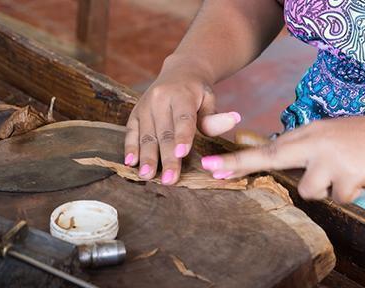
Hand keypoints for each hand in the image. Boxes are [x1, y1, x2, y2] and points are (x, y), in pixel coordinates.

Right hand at [124, 61, 240, 184]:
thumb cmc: (198, 92)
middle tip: (169, 179)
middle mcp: (160, 99)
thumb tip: (233, 121)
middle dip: (166, 157)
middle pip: (164, 132)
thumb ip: (214, 117)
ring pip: (146, 134)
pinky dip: (130, 147)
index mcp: (182, 94)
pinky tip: (130, 162)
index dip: (183, 136)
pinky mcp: (135, 113)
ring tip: (147, 176)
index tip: (182, 154)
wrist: (179, 72)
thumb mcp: (209, 100)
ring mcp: (145, 106)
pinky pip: (131, 132)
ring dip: (147, 157)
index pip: (183, 119)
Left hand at [201, 114, 364, 202]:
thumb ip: (303, 149)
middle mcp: (314, 141)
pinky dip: (348, 194)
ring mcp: (329, 156)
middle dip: (238, 164)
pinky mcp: (348, 172)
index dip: (238, 157)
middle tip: (211, 169)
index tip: (211, 164)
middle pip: (269, 157)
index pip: (268, 148)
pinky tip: (360, 177)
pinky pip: (337, 198)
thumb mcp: (329, 137)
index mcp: (309, 133)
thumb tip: (278, 162)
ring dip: (325, 189)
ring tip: (345, 173)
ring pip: (308, 189)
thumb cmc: (364, 138)